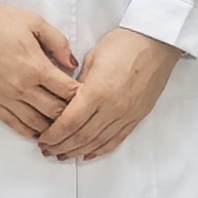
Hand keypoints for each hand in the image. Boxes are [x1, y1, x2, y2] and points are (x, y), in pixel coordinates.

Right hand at [0, 2, 80, 138]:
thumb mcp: (35, 22)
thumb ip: (59, 43)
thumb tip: (73, 65)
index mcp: (36, 66)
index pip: (68, 92)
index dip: (82, 96)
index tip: (88, 96)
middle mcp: (22, 87)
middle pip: (55, 112)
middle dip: (70, 114)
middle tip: (78, 114)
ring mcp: (5, 98)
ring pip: (37, 123)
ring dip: (52, 127)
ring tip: (62, 126)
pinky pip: (15, 125)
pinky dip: (30, 132)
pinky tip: (40, 132)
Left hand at [40, 28, 180, 160]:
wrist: (155, 42)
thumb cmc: (124, 44)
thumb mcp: (92, 59)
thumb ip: (79, 84)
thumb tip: (67, 100)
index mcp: (97, 92)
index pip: (69, 122)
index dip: (53, 135)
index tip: (42, 139)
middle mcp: (112, 108)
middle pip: (82, 136)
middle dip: (61, 146)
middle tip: (47, 150)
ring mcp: (126, 115)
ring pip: (98, 142)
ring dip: (78, 151)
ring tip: (63, 155)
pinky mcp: (137, 117)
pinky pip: (116, 139)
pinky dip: (100, 149)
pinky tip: (88, 154)